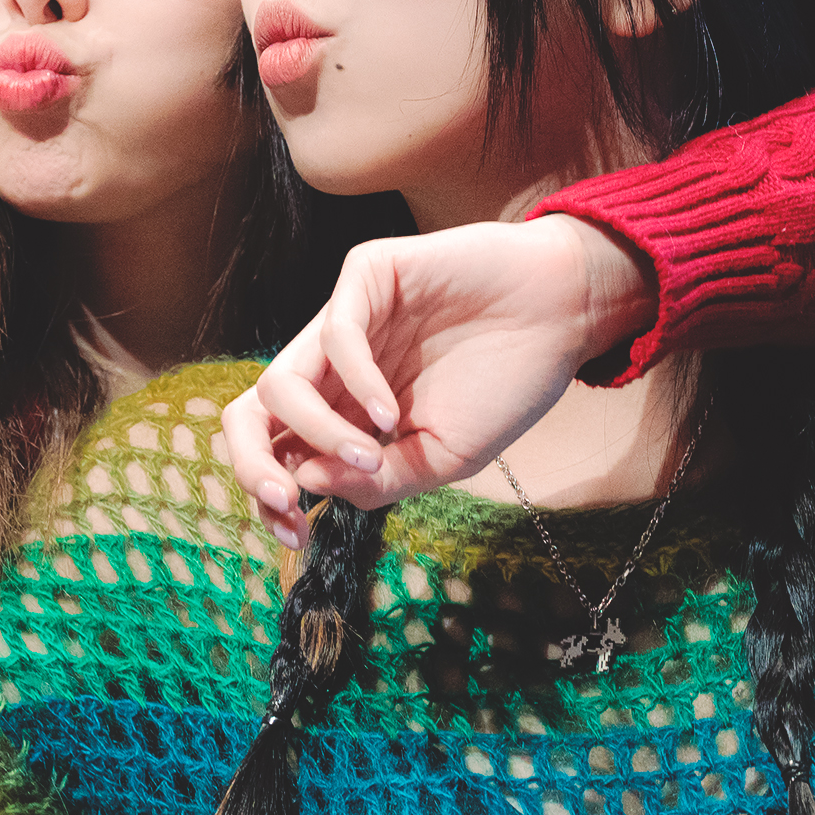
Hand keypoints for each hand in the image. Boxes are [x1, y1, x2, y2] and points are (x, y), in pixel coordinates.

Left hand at [221, 215, 654, 546]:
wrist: (565, 315)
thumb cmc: (507, 385)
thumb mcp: (444, 457)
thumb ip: (378, 481)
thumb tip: (304, 486)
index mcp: (342, 413)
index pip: (273, 454)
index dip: (269, 499)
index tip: (295, 538)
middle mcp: (331, 369)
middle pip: (249, 416)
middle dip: (252, 467)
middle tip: (287, 502)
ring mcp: (345, 320)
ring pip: (278, 382)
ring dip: (316, 432)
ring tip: (370, 456)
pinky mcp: (368, 276)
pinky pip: (335, 333)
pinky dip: (354, 382)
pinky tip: (390, 415)